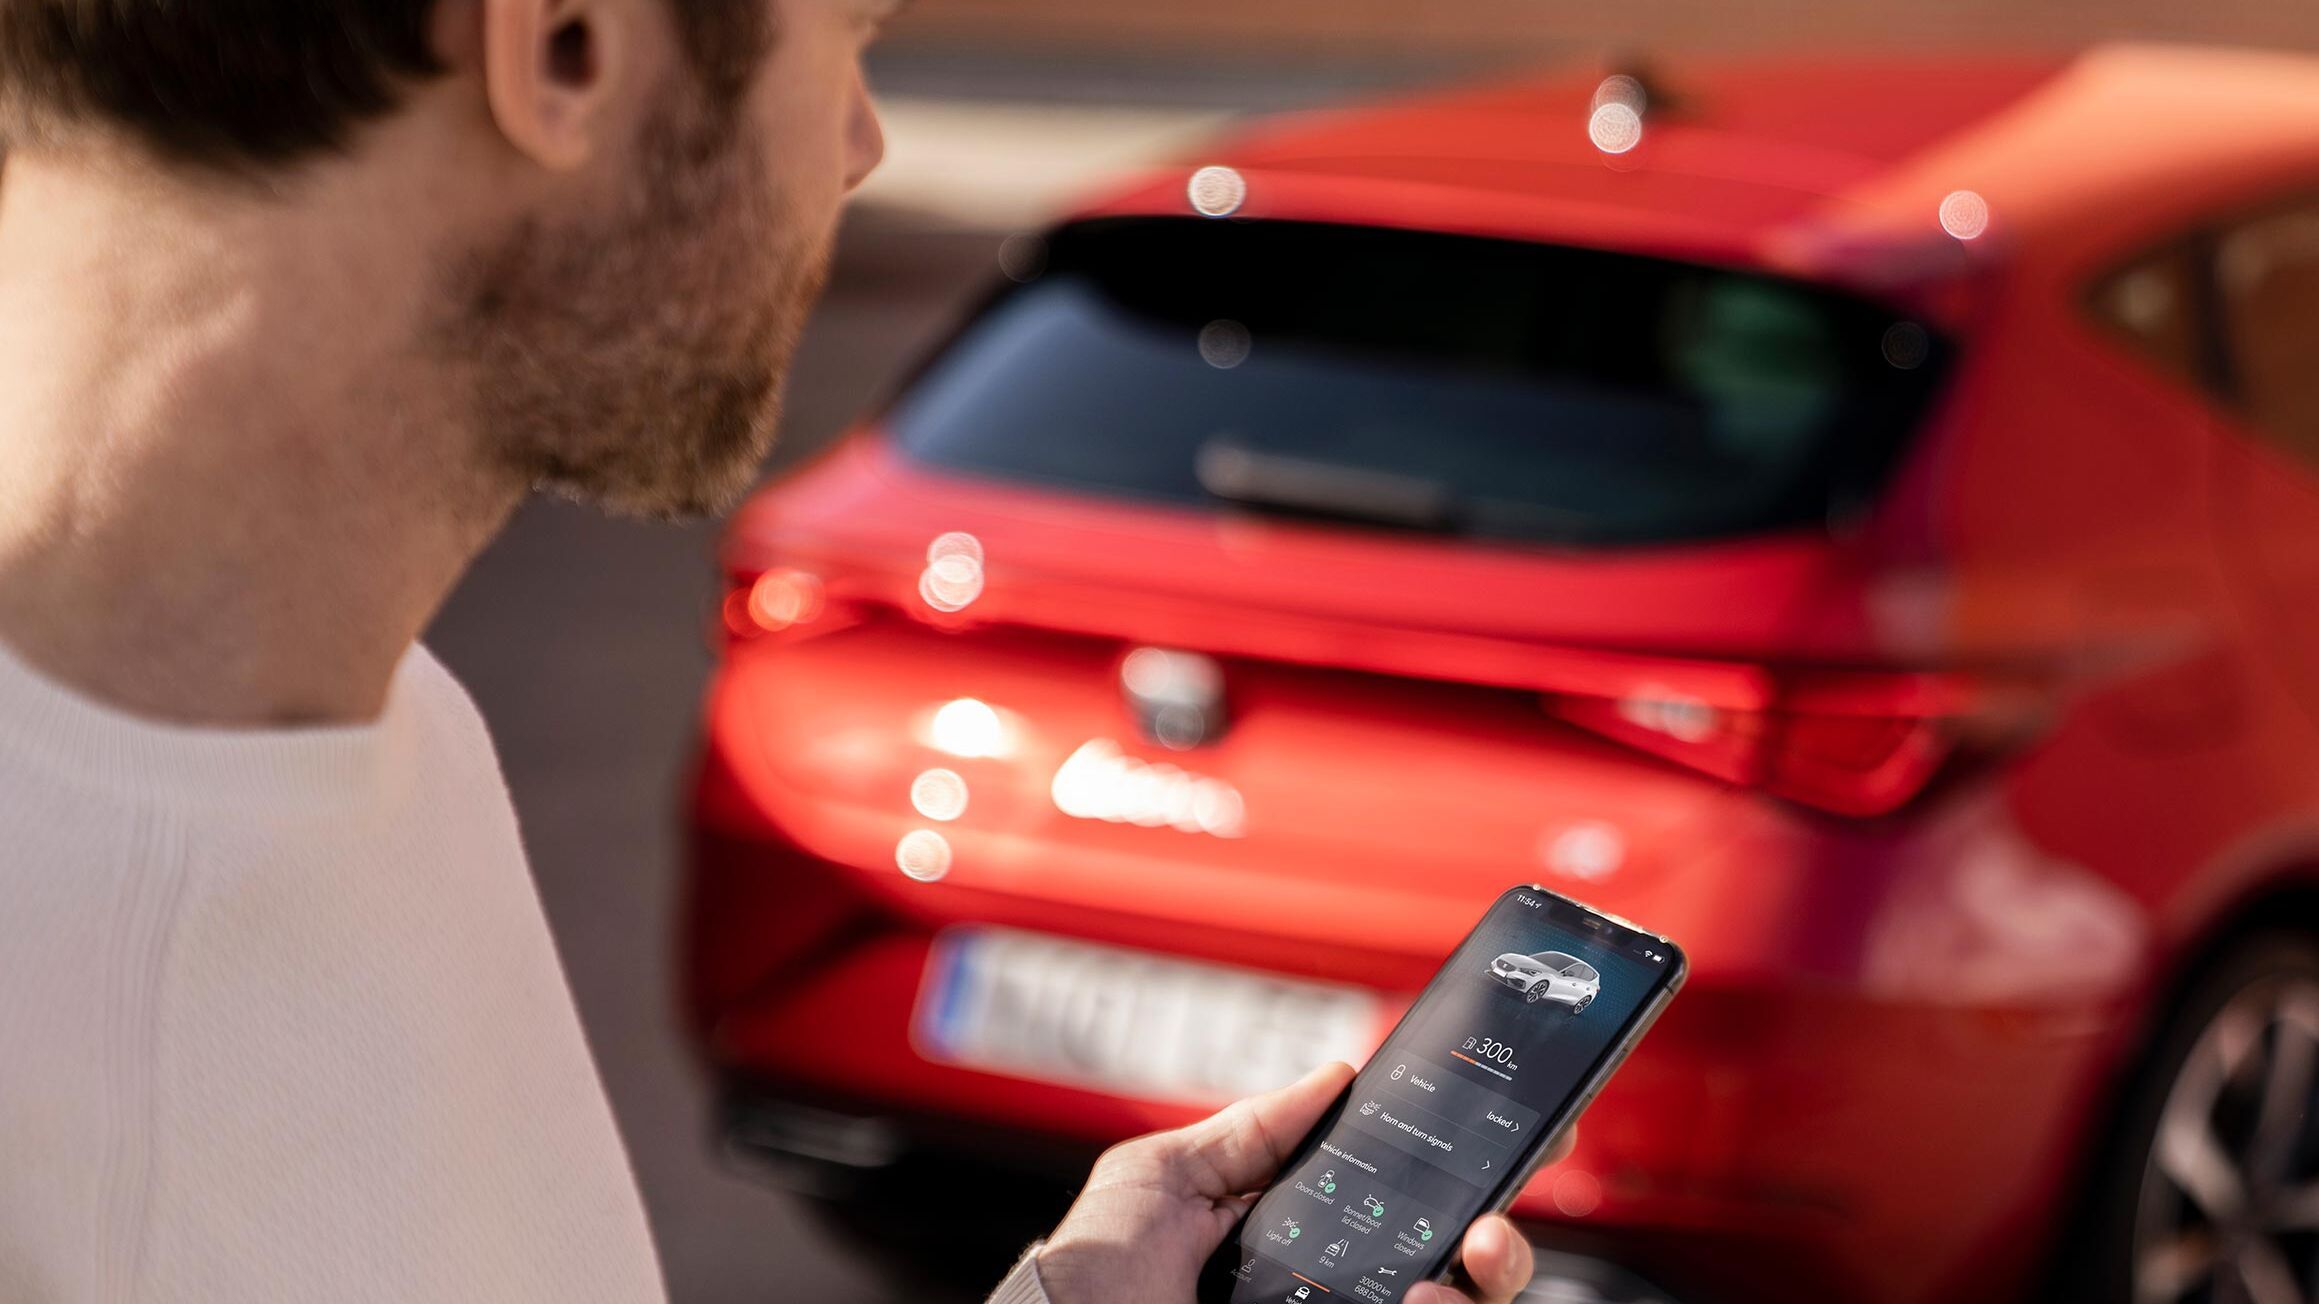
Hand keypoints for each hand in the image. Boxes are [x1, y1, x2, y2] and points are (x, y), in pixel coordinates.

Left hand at [1033, 1061, 1563, 1303]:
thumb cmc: (1094, 1274)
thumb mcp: (1163, 1177)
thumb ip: (1251, 1130)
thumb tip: (1335, 1075)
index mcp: (1301, 1236)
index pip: (1405, 1205)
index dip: (1468, 1174)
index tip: (1521, 1135)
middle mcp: (1335, 1289)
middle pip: (1458, 1270)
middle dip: (1503, 1240)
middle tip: (1494, 1224)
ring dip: (1485, 1283)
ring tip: (1463, 1267)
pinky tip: (1424, 1302)